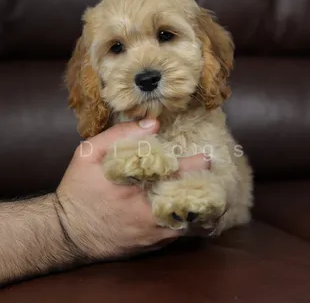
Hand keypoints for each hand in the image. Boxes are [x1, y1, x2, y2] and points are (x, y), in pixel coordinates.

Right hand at [55, 119, 209, 261]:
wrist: (66, 233)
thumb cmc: (77, 190)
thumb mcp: (88, 154)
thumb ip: (119, 136)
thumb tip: (152, 124)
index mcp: (136, 189)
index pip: (173, 174)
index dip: (193, 165)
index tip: (206, 157)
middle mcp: (148, 216)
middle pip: (187, 201)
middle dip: (204, 187)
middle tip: (213, 176)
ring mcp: (151, 236)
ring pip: (187, 222)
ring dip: (198, 205)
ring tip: (208, 191)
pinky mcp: (149, 247)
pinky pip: (177, 235)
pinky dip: (187, 221)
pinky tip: (191, 209)